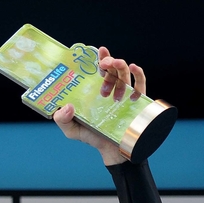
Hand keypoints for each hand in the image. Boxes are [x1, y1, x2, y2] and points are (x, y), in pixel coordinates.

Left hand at [53, 47, 146, 165]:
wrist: (111, 152)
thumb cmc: (92, 136)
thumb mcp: (71, 129)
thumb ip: (62, 119)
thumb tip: (67, 106)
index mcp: (96, 91)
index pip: (97, 71)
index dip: (98, 58)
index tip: (98, 50)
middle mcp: (111, 89)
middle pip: (112, 70)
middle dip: (109, 62)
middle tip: (103, 64)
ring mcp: (125, 95)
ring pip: (124, 74)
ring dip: (120, 67)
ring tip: (114, 65)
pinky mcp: (137, 102)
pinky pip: (141, 85)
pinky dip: (138, 74)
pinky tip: (134, 67)